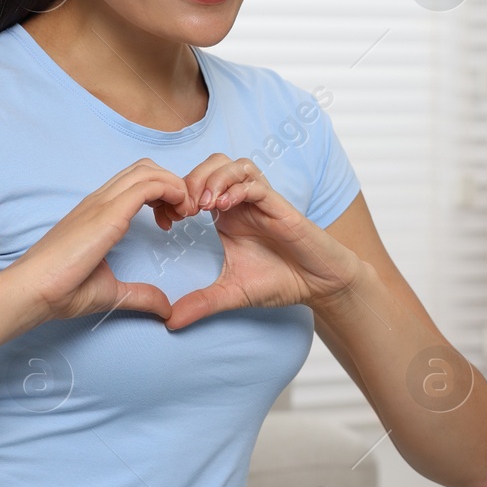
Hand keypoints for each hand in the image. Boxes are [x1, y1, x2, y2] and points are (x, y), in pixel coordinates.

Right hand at [3, 158, 197, 326]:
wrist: (32, 291)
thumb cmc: (61, 291)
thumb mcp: (112, 293)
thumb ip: (140, 295)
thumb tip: (166, 308)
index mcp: (98, 213)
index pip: (136, 182)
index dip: (162, 194)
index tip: (170, 223)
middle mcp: (100, 201)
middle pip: (145, 168)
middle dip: (172, 185)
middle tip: (182, 215)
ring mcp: (102, 203)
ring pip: (148, 171)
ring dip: (175, 186)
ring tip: (184, 214)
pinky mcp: (107, 213)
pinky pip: (148, 185)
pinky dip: (171, 191)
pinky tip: (178, 214)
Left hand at [163, 154, 367, 330]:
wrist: (318, 285)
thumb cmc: (279, 281)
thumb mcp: (231, 293)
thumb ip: (201, 303)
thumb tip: (170, 322)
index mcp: (227, 215)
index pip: (198, 184)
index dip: (179, 194)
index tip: (168, 220)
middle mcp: (243, 202)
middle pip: (214, 163)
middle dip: (193, 179)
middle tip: (183, 209)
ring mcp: (262, 202)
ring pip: (235, 165)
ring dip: (214, 178)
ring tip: (203, 205)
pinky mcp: (280, 207)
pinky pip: (256, 184)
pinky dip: (237, 189)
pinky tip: (223, 208)